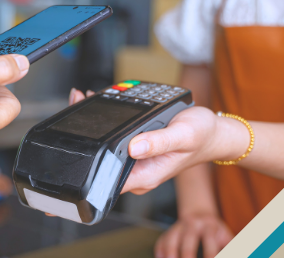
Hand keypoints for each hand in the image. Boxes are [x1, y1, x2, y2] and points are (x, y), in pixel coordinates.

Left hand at [65, 90, 238, 195]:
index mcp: (144, 175)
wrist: (214, 134)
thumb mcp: (182, 135)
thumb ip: (158, 142)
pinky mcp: (136, 151)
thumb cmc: (202, 136)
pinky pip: (114, 141)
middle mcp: (136, 172)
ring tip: (80, 101)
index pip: (106, 181)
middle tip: (72, 109)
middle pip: (100, 163)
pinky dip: (104, 125)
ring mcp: (135, 162)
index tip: (69, 163)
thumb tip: (133, 147)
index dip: (85, 174)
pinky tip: (97, 105)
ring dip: (91, 129)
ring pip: (105, 150)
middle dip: (83, 142)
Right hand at [155, 213, 233, 257]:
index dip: (211, 254)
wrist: (199, 214)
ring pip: (170, 239)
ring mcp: (177, 227)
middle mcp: (192, 225)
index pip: (210, 242)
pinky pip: (161, 242)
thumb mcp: (226, 237)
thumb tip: (246, 253)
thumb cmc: (216, 232)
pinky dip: (160, 252)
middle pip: (188, 239)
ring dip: (170, 253)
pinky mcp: (167, 233)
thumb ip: (232, 248)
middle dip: (188, 254)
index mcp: (210, 226)